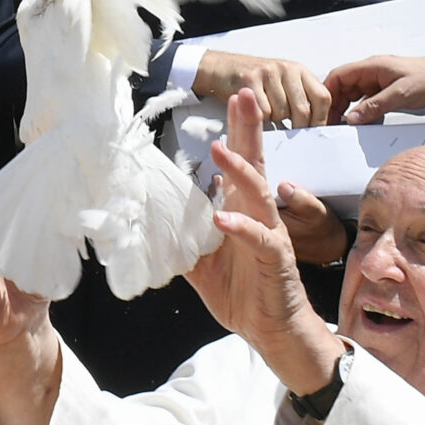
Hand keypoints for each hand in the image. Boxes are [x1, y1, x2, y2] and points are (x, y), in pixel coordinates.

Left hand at [187, 89, 343, 394]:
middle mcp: (260, 214)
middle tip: (245, 94)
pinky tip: (222, 216)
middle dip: (248, 129)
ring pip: (258, 194)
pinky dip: (241, 226)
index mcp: (242, 209)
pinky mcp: (275, 259)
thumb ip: (181, 237)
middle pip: (255, 163)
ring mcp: (270, 234)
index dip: (236, 131)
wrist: (271, 330)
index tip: (234, 98)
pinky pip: (260, 238)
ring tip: (219, 150)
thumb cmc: (241, 292)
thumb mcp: (201, 262)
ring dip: (238, 171)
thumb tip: (148, 222)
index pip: (239, 163)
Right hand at [192, 51, 330, 126]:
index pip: (322, 97)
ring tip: (267, 116)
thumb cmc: (255, 81)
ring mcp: (268, 73)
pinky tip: (255, 113)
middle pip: (302, 109)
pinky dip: (260, 119)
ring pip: (281, 113)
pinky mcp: (249, 80)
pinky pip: (262, 112)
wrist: (222, 68)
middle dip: (297, 128)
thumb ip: (300, 97)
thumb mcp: (283, 83)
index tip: (314, 133)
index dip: (320, 119)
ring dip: (275, 122)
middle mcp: (287, 69)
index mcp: (299, 70)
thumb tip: (315, 126)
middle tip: (289, 134)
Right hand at [323, 55, 424, 124]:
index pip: (339, 75)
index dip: (327, 91)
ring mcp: (377, 82)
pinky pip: (364, 101)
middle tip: (331, 123)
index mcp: (372, 66)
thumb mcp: (399, 94)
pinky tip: (359, 122)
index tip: (322, 109)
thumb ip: (374, 106)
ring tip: (342, 125)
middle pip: (343, 86)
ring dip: (346, 109)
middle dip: (335, 104)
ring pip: (352, 95)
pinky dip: (359, 111)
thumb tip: (352, 118)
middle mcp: (371, 72)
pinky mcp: (384, 91)